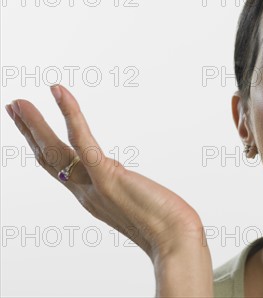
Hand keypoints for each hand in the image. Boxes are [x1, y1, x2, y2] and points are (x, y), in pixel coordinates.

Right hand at [5, 84, 209, 262]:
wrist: (175, 241)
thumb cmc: (167, 226)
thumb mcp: (140, 205)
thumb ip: (128, 193)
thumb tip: (131, 183)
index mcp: (91, 196)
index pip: (59, 168)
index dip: (41, 146)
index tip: (31, 127)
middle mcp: (85, 192)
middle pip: (48, 158)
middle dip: (30, 131)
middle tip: (15, 106)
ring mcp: (93, 184)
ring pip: (55, 149)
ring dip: (35, 124)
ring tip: (19, 103)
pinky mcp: (106, 175)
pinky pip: (82, 141)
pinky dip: (70, 114)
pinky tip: (58, 93)